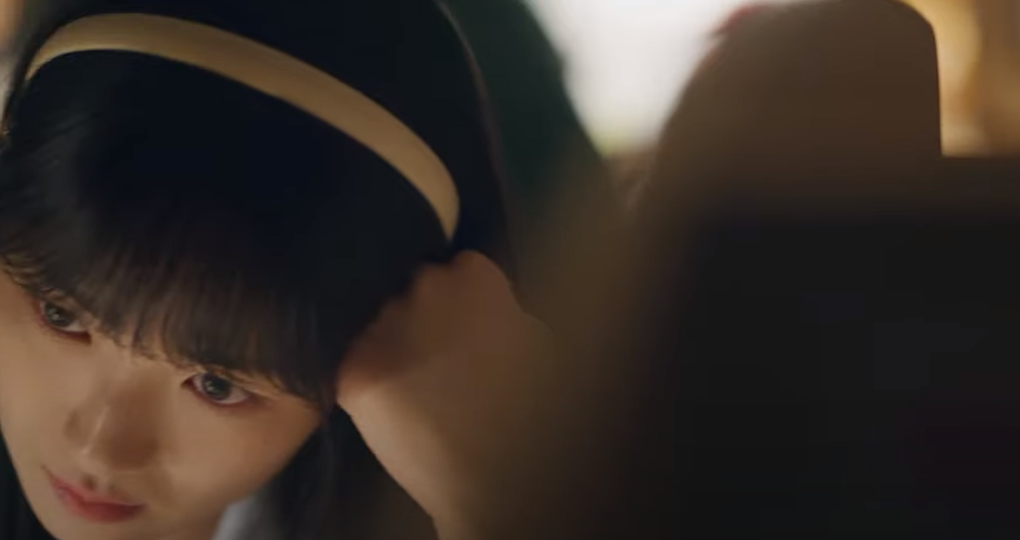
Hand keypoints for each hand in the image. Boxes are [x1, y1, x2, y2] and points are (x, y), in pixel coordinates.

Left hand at [336, 252, 557, 539]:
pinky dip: (367, 381)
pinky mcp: (352, 371)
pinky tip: (390, 406)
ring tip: (413, 386)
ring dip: (391, 345)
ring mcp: (383, 328)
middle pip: (413, 290)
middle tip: (439, 359)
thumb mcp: (537, 344)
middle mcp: (422, 289)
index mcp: (473, 277)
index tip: (467, 327)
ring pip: (378, 325)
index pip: (458, 268)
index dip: (463, 300)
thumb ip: (504, 313)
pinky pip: (353, 363)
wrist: (493, 478)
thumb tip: (485, 309)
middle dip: (422, 317)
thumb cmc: (530, 413)